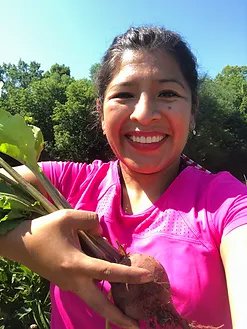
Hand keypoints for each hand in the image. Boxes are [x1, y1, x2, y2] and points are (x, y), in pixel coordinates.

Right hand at [0, 209, 151, 327]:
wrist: (20, 244)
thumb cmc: (43, 230)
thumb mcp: (67, 217)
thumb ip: (90, 221)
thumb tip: (101, 231)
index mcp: (76, 265)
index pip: (109, 271)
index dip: (130, 274)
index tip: (147, 277)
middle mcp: (74, 280)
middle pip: (99, 305)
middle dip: (118, 318)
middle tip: (136, 326)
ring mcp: (69, 285)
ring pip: (93, 299)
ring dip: (110, 305)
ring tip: (129, 307)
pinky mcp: (66, 283)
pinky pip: (87, 289)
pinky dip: (100, 290)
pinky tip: (110, 281)